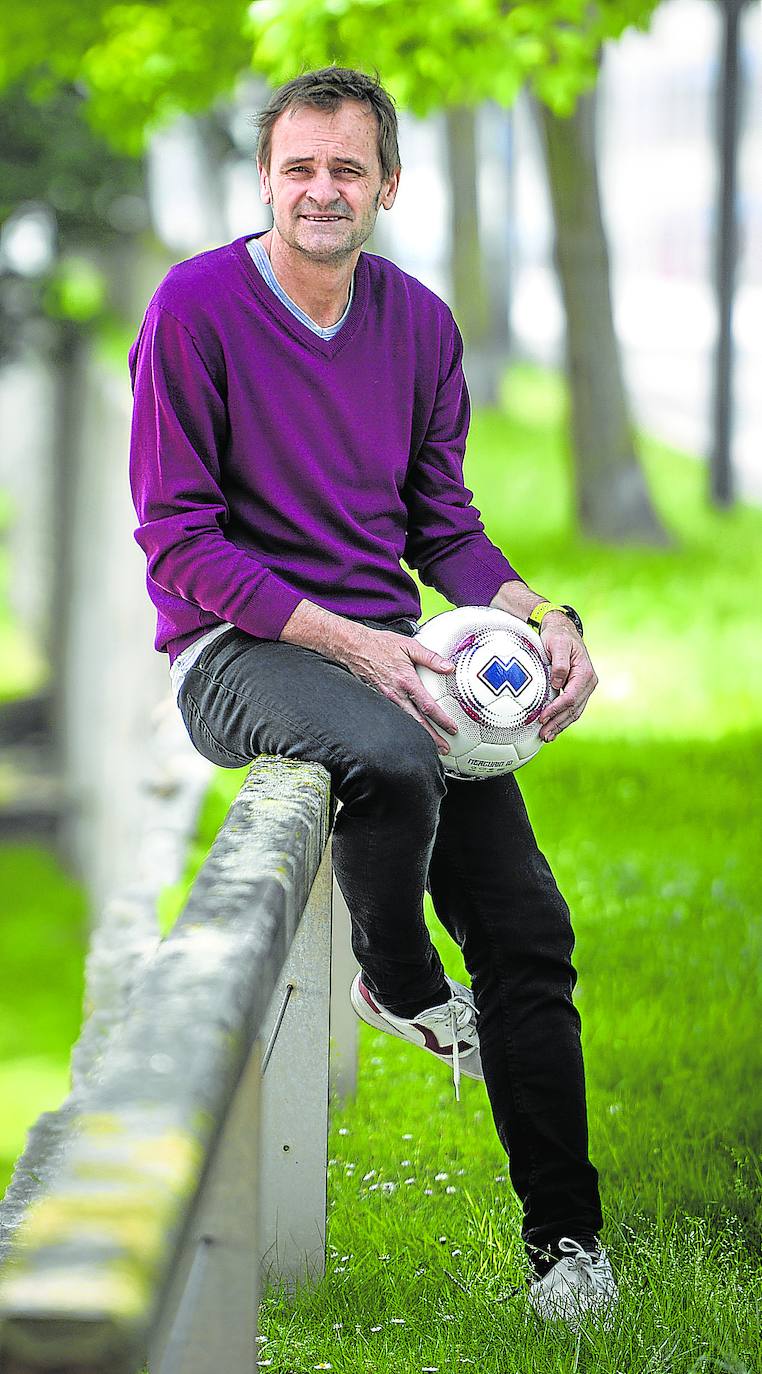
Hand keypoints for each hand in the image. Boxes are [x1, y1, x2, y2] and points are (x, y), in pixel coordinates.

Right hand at [339, 627, 458, 754]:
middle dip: (432, 737)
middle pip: (417, 722)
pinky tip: (411, 732)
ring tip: (431, 746)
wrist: (354, 647)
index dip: (441, 720)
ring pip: (406, 722)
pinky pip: (395, 716)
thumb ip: (431, 657)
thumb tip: (449, 667)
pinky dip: (405, 727)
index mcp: (406, 681)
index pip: (427, 706)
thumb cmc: (380, 644)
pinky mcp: (379, 699)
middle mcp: (396, 693)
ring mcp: (386, 699)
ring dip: (420, 735)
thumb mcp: (409, 646)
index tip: (452, 728)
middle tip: (444, 748)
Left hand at [537, 613, 597, 741]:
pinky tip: (553, 727)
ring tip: (547, 736)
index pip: (571, 697)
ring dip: (560, 725)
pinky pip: (572, 708)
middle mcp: (588, 683)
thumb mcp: (557, 644)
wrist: (563, 630)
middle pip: (574, 709)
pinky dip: (562, 719)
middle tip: (543, 734)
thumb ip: (559, 664)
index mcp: (585, 673)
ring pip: (574, 712)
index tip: (543, 717)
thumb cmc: (558, 636)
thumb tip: (558, 684)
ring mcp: (584, 687)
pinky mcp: (577, 690)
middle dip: (558, 723)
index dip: (557, 709)